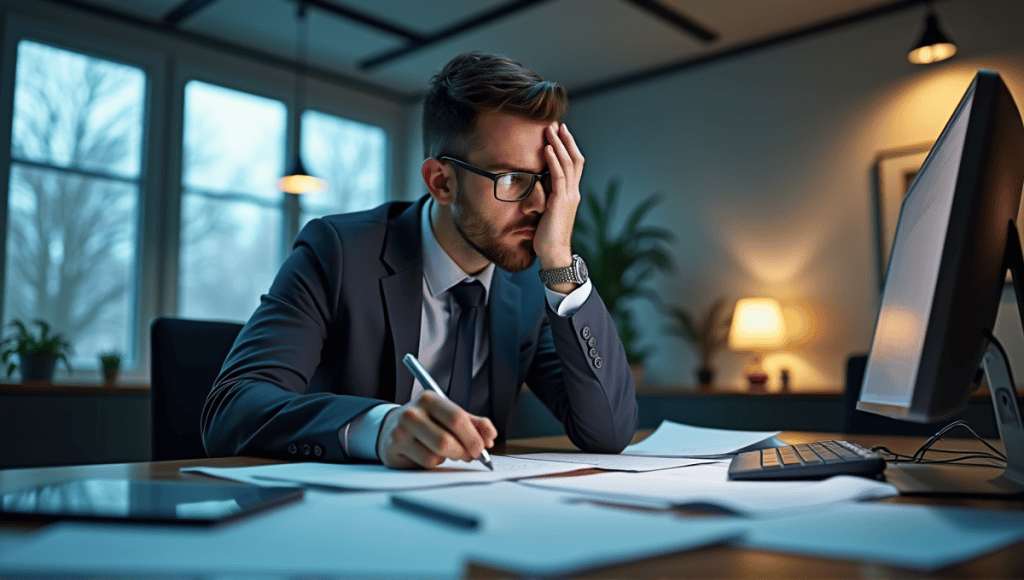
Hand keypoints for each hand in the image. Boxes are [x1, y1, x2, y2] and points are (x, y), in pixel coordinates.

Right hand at [375, 390, 496, 468]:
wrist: (392, 426)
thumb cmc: (427, 421)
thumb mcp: (449, 415)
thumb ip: (473, 423)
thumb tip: (491, 436)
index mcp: (430, 399)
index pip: (457, 418)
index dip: (473, 437)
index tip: (481, 448)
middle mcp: (412, 413)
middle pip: (446, 441)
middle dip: (463, 452)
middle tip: (469, 455)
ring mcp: (400, 432)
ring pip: (436, 455)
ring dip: (448, 458)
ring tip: (445, 451)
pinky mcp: (394, 449)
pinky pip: (425, 464)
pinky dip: (434, 463)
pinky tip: (429, 453)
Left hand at [534, 122, 583, 273]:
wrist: (554, 253)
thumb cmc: (547, 235)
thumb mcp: (547, 210)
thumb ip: (546, 195)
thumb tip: (537, 183)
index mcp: (571, 194)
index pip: (574, 165)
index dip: (568, 147)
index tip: (560, 133)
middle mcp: (574, 192)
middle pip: (575, 159)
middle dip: (566, 140)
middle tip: (557, 124)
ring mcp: (569, 196)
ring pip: (568, 163)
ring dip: (559, 144)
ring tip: (551, 129)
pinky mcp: (560, 202)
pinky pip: (558, 176)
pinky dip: (553, 160)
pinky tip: (547, 148)